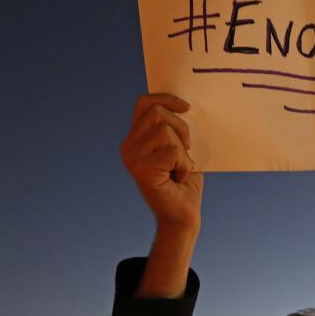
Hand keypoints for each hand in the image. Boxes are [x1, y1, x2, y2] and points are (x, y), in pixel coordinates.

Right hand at [121, 94, 200, 232]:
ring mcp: (132, 159)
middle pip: (156, 112)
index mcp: (135, 138)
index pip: (144, 103)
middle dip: (181, 128)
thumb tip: (186, 104)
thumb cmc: (184, 183)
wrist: (183, 217)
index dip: (166, 99)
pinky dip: (184, 165)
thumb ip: (177, 128)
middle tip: (186, 149)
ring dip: (183, 150)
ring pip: (165, 131)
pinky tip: (179, 178)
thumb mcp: (182, 148)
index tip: (186, 108)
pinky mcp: (142, 171)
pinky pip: (172, 152)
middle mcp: (128, 147)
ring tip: (180, 167)